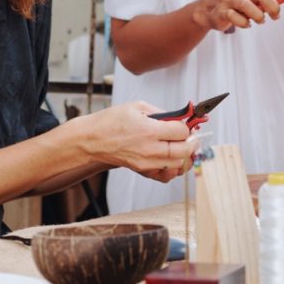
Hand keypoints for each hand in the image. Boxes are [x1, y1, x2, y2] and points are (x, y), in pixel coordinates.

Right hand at [76, 102, 194, 181]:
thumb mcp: (138, 107)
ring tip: (179, 145)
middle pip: (185, 150)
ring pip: (179, 164)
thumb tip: (180, 117)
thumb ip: (162, 113)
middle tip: (191, 136)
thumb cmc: (112, 121)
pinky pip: (167, 176)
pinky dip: (173, 168)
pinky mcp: (143, 171)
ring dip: (184, 155)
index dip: (187, 126)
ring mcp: (147, 163)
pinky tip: (170, 157)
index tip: (185, 123)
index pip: (182, 131)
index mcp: (149, 130)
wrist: (92, 140)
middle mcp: (150, 149)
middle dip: (192, 142)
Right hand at [191, 0, 283, 31]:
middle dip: (272, 7)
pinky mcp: (221, 12)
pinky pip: (235, 17)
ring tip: (259, 20)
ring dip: (258, 16)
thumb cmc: (234, 0)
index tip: (276, 5)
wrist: (208, 10)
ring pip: (247, 5)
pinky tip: (246, 23)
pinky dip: (244, 23)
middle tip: (275, 16)